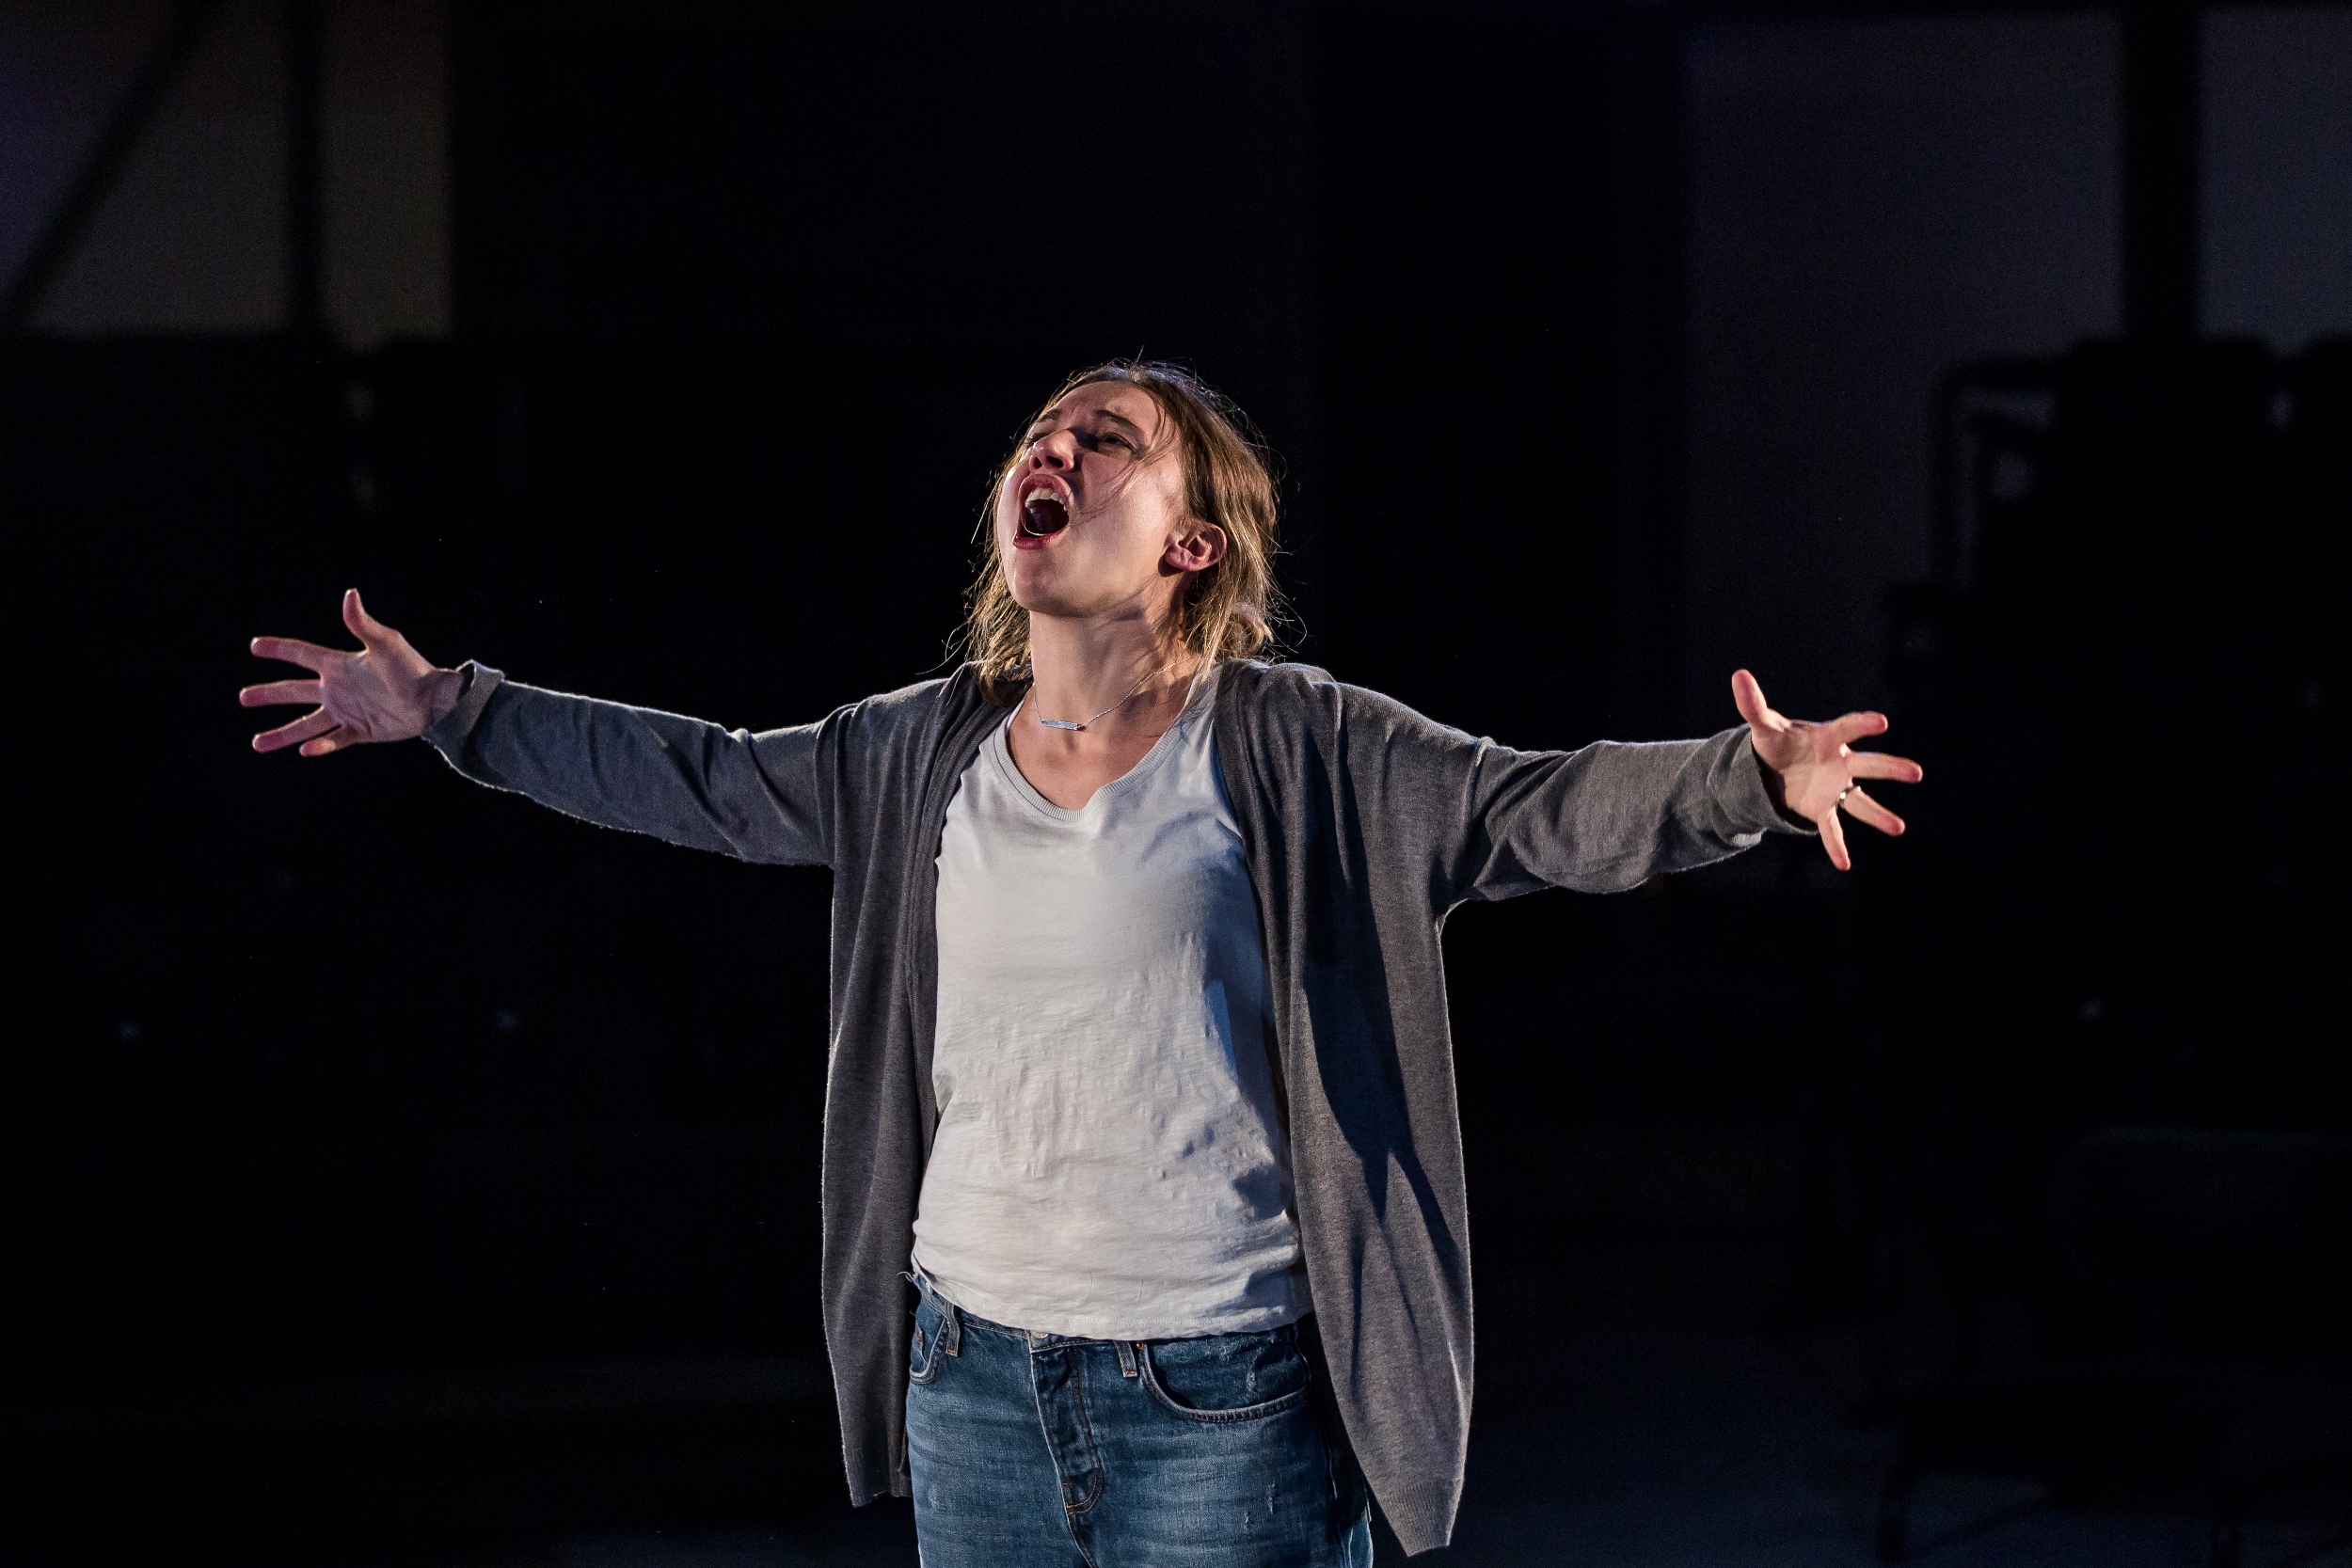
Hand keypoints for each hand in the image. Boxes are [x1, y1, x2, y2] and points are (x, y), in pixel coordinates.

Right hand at [243, 589, 457, 756]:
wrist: (435, 701)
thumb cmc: (412, 669)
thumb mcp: (386, 643)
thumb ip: (363, 624)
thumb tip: (349, 594)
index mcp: (340, 666)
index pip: (302, 654)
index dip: (279, 649)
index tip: (254, 646)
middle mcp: (338, 689)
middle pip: (294, 691)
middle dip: (269, 694)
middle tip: (243, 697)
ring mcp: (347, 712)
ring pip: (306, 724)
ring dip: (282, 733)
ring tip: (257, 743)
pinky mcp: (360, 731)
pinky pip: (335, 740)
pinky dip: (321, 747)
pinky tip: (304, 751)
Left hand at [1732, 668, 1922, 871]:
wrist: (1774, 766)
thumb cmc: (1777, 741)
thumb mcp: (1763, 725)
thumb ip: (1753, 704)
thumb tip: (1738, 675)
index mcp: (1827, 737)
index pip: (1848, 728)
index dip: (1863, 724)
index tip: (1881, 722)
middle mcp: (1839, 762)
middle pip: (1868, 765)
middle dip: (1890, 768)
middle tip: (1916, 773)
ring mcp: (1834, 787)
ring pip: (1860, 801)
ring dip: (1878, 814)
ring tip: (1899, 828)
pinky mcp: (1822, 808)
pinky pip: (1832, 828)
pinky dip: (1836, 846)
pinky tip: (1843, 864)